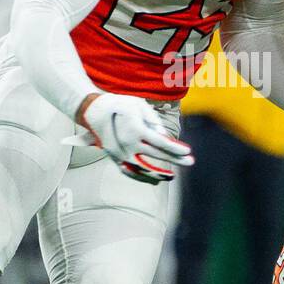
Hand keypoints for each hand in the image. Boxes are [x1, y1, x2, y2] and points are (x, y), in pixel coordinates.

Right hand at [79, 93, 193, 184]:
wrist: (93, 111)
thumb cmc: (119, 104)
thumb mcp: (138, 104)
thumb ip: (153, 120)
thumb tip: (164, 134)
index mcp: (136, 130)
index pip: (161, 143)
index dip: (176, 148)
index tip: (188, 151)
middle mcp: (129, 144)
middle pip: (156, 156)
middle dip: (175, 159)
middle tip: (190, 162)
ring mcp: (120, 154)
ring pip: (143, 169)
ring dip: (159, 174)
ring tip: (172, 176)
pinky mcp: (114, 158)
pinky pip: (130, 172)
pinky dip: (142, 177)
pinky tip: (153, 179)